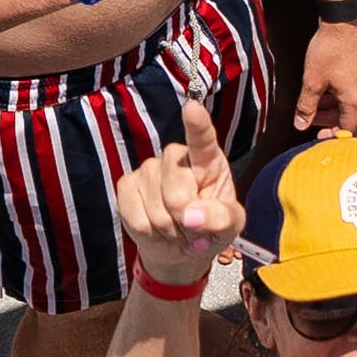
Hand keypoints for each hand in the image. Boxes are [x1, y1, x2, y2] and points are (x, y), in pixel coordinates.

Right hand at [112, 99, 244, 298]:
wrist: (180, 247)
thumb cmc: (209, 228)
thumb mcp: (230, 226)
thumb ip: (220, 218)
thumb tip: (191, 216)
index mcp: (208, 160)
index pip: (202, 139)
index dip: (197, 124)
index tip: (192, 109)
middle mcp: (175, 157)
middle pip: (176, 193)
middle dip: (184, 221)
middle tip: (191, 227)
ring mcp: (148, 168)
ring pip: (156, 211)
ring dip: (169, 231)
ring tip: (176, 229)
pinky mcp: (126, 185)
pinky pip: (137, 218)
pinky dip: (149, 234)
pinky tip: (156, 230)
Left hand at [292, 5, 356, 131]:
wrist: (343, 19)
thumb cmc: (330, 48)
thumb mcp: (312, 81)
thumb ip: (307, 106)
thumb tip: (301, 124)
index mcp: (355, 98)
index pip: (348, 127)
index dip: (332, 133)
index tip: (319, 133)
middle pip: (350, 113)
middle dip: (330, 117)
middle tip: (313, 115)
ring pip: (352, 98)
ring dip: (335, 103)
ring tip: (317, 97)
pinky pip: (355, 85)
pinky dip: (341, 89)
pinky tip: (328, 81)